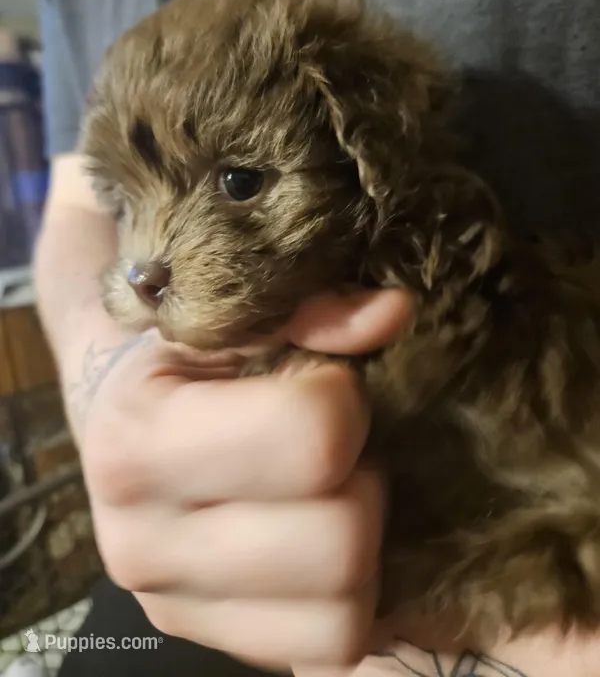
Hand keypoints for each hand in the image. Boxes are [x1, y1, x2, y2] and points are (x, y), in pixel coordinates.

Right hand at [78, 288, 410, 669]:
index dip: (343, 398)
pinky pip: (329, 648)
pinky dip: (350, 597)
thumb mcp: (228, 318)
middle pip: (339, 541)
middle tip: (336, 446)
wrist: (122, 424)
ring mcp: (174, 607)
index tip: (325, 382)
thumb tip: (394, 312)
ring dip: (361, 541)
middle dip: (360, 478)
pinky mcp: (210, 642)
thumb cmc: (182, 362)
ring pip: (344, 612)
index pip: (310, 439)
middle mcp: (141, 543)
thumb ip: (309, 309)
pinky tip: (322, 537)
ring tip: (328, 492)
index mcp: (140, 441)